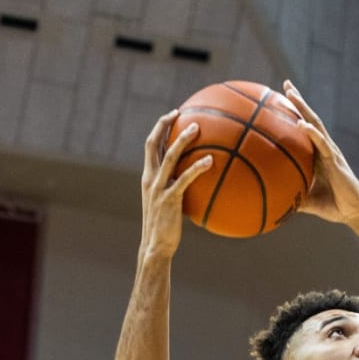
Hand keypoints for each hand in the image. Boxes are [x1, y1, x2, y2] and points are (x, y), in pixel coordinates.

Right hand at [140, 111, 212, 257]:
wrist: (156, 247)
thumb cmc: (165, 228)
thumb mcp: (169, 204)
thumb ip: (176, 189)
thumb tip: (196, 182)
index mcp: (148, 178)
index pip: (150, 146)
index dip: (159, 128)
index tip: (173, 116)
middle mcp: (150, 179)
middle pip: (154, 143)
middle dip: (165, 125)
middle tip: (180, 112)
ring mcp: (159, 188)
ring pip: (170, 156)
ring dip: (183, 139)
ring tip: (198, 127)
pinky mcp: (169, 199)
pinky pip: (185, 178)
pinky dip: (197, 167)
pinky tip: (211, 161)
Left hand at [282, 81, 358, 225]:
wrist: (354, 212)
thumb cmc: (333, 206)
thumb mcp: (306, 200)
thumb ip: (291, 195)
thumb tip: (271, 199)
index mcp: (317, 155)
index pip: (304, 128)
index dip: (294, 113)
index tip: (279, 99)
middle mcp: (324, 148)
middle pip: (310, 118)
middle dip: (298, 101)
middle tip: (286, 85)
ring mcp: (331, 152)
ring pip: (316, 124)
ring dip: (303, 108)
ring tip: (291, 94)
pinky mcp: (336, 161)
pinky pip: (323, 144)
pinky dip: (312, 133)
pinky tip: (302, 124)